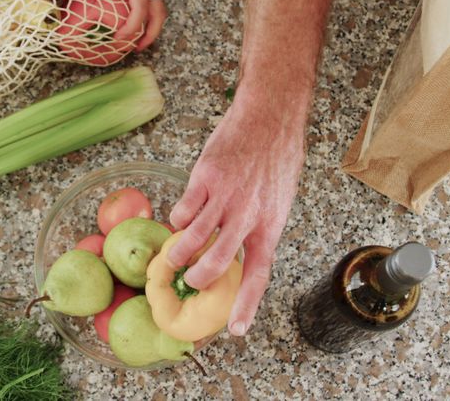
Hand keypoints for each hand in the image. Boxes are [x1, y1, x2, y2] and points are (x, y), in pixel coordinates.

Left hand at [63, 0, 165, 50]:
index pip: (139, 8)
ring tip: (140, 40)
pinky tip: (139, 21)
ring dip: (153, 27)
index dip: (131, 27)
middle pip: (158, 15)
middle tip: (136, 48)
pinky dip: (151, 16)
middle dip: (150, 35)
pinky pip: (157, 2)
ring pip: (161, 10)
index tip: (119, 37)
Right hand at [166, 85, 307, 336]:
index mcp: (270, 225)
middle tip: (189, 282)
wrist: (268, 117)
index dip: (245, 305)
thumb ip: (258, 226)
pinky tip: (181, 216)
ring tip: (172, 258)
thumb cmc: (276, 158)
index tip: (235, 330)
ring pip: (192, 238)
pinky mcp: (205, 178)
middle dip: (197, 279)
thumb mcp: (278, 200)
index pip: (258, 275)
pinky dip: (178, 218)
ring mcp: (225, 197)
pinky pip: (183, 209)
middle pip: (216, 263)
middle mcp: (248, 215)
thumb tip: (237, 250)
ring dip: (178, 253)